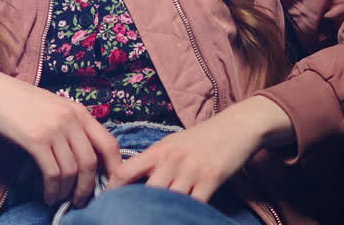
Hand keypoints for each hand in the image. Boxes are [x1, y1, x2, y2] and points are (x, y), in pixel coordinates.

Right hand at [0, 72, 121, 207]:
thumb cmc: (22, 103)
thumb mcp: (55, 108)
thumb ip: (73, 127)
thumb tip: (86, 159)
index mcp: (79, 111)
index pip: (109, 143)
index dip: (114, 168)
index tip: (109, 186)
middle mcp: (70, 119)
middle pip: (91, 162)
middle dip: (88, 187)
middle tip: (82, 200)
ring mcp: (54, 129)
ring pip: (71, 171)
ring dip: (67, 191)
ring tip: (60, 199)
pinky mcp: (35, 139)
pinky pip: (52, 172)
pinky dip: (52, 189)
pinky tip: (47, 195)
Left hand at [107, 96, 292, 201]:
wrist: (235, 127)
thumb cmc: (200, 139)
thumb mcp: (170, 145)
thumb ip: (152, 162)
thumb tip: (130, 181)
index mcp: (156, 152)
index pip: (124, 171)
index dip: (113, 189)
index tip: (108, 202)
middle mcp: (170, 161)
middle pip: (145, 191)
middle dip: (138, 206)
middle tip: (131, 217)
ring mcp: (191, 170)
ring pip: (169, 199)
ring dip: (163, 212)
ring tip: (156, 218)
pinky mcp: (211, 179)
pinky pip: (195, 203)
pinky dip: (189, 212)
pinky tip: (184, 215)